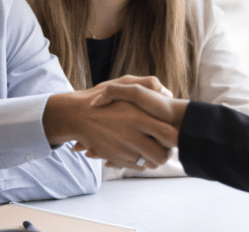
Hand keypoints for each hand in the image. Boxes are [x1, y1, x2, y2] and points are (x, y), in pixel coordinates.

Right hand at [43, 75, 175, 169]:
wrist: (75, 115)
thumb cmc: (102, 97)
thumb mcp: (123, 83)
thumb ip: (148, 83)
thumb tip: (166, 90)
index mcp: (137, 117)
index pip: (169, 136)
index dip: (174, 137)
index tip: (172, 132)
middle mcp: (130, 136)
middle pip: (162, 156)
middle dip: (167, 153)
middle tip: (166, 146)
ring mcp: (122, 150)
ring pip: (149, 164)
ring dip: (154, 159)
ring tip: (152, 148)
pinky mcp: (115, 159)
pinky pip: (136, 166)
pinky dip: (140, 162)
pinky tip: (138, 152)